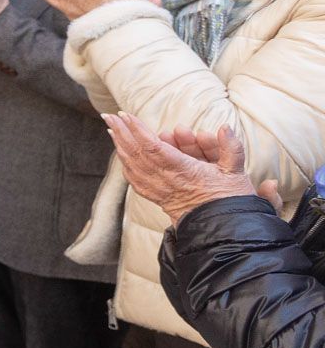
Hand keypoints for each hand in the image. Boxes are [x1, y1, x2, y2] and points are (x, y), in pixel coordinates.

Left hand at [104, 113, 280, 225]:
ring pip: (133, 166)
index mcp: (183, 172)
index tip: (125, 115)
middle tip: (110, 117)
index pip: (153, 147)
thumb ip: (231, 148)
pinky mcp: (158, 199)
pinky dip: (126, 164)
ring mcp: (160, 191)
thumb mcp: (237, 173)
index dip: (137, 130)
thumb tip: (226, 127)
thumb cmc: (230, 201)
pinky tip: (121, 154)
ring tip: (112, 130)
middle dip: (122, 133)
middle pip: (137, 154)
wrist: (223, 232)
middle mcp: (167, 181)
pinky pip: (136, 180)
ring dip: (121, 146)